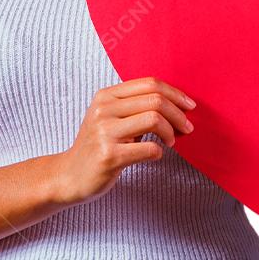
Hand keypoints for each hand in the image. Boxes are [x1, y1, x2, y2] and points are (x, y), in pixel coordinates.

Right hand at [57, 77, 195, 205]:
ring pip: (154, 119)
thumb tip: (179, 107)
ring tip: (171, 141)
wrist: (69, 176)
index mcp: (106, 96)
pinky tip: (156, 154)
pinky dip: (159, 151)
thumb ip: (137, 107)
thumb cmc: (98, 146)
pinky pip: (149, 148)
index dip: (175, 93)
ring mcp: (104, 132)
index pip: (150, 83)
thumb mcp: (111, 118)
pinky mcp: (109, 155)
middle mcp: (103, 110)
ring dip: (171, 132)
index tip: (189, 106)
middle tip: (187, 128)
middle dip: (179, 114)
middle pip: (155, 100)